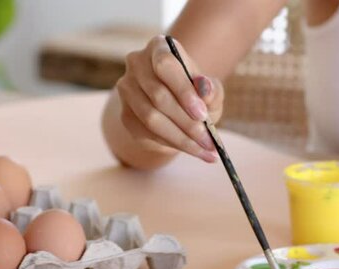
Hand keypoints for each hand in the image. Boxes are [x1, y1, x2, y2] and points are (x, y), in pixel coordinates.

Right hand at [116, 35, 223, 162]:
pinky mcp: (125, 115)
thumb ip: (212, 90)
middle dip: (186, 122)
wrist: (177, 107)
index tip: (203, 114)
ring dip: (181, 138)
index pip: (165, 65)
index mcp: (159, 47)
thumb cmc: (196, 94)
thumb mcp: (211, 91)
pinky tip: (193, 151)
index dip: (184, 91)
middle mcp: (137, 63)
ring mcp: (127, 89)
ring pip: (151, 118)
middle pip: (158, 95)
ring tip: (206, 150)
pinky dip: (172, 144)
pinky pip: (147, 133)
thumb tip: (205, 89)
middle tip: (209, 140)